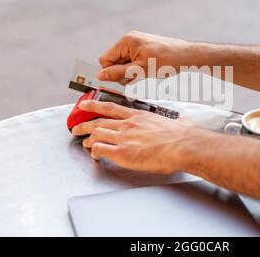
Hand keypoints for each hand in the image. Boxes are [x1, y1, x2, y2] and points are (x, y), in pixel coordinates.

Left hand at [71, 100, 194, 173]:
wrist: (182, 145)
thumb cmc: (182, 136)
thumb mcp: (178, 122)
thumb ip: (176, 121)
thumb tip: (183, 122)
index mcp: (139, 116)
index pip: (111, 108)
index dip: (94, 105)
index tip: (85, 104)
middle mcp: (128, 124)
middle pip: (98, 122)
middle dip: (84, 124)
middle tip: (76, 128)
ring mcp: (123, 137)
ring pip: (95, 135)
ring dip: (87, 140)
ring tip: (84, 144)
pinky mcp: (122, 152)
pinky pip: (99, 149)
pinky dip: (94, 152)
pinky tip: (95, 156)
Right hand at [98, 31, 193, 82]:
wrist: (187, 56)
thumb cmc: (167, 61)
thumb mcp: (140, 70)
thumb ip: (118, 73)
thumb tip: (101, 76)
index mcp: (126, 41)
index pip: (105, 59)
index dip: (111, 72)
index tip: (125, 79)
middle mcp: (129, 39)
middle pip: (113, 61)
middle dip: (122, 72)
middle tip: (138, 76)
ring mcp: (136, 43)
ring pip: (123, 62)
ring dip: (130, 72)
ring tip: (145, 73)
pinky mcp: (143, 48)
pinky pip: (132, 60)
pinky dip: (137, 68)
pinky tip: (147, 71)